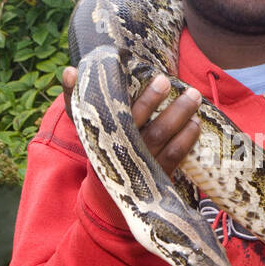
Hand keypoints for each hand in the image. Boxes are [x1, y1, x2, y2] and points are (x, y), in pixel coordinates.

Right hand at [62, 66, 202, 177]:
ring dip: (177, 115)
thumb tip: (69, 70)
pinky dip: (185, 139)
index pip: (108, 110)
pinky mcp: (157, 176)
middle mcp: (120, 147)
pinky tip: (195, 123)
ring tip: (192, 96)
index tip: (135, 75)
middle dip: (151, 100)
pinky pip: (173, 156)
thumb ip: (75, 98)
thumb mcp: (85, 126)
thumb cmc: (101, 148)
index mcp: (102, 132)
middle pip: (136, 121)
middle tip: (165, 80)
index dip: (115, 93)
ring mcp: (139, 163)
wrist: (108, 195)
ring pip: (159, 136)